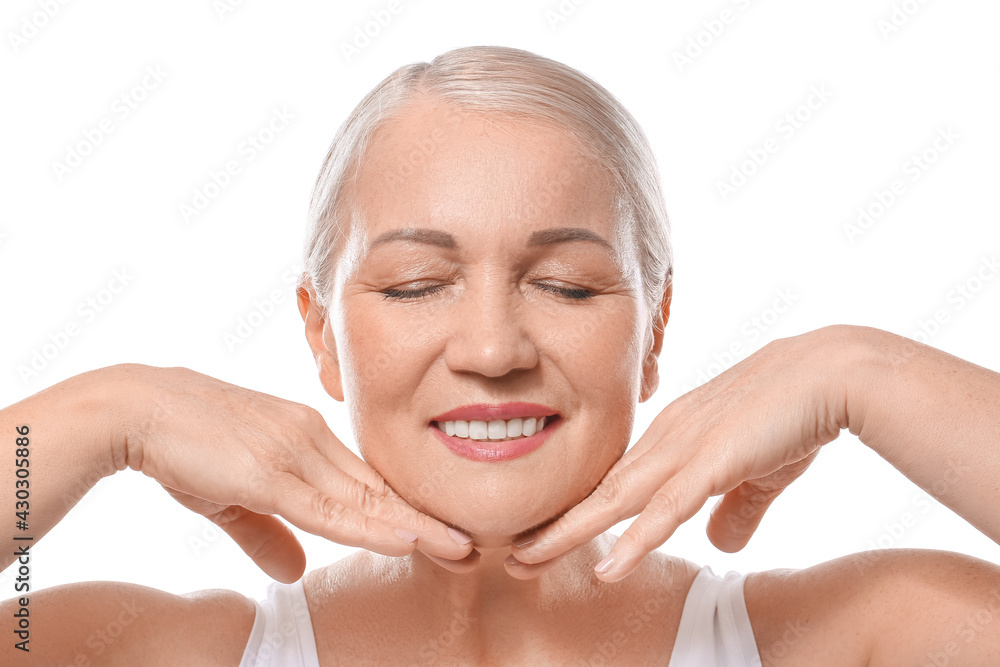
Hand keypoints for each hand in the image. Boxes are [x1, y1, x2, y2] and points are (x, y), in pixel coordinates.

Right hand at [112, 364, 475, 582]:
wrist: (136, 407)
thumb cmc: (184, 444)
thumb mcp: (231, 496)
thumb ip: (266, 533)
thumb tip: (296, 572)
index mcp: (307, 438)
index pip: (369, 482)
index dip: (407, 510)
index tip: (443, 532)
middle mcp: (311, 439)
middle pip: (380, 490)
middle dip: (427, 521)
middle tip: (472, 544)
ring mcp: (294, 452)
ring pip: (366, 499)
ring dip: (415, 527)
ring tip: (460, 547)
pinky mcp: (269, 471)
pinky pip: (329, 507)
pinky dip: (370, 525)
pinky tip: (406, 539)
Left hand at [507, 326, 852, 581]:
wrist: (832, 371)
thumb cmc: (795, 412)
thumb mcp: (756, 470)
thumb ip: (735, 508)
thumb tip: (717, 544)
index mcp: (673, 436)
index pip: (616, 482)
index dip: (579, 512)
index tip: (545, 537)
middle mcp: (667, 439)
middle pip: (600, 491)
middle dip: (554, 525)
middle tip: (513, 555)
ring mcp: (686, 447)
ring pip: (616, 500)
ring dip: (569, 534)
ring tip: (526, 561)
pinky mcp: (714, 460)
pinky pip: (666, 509)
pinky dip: (635, 541)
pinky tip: (607, 569)